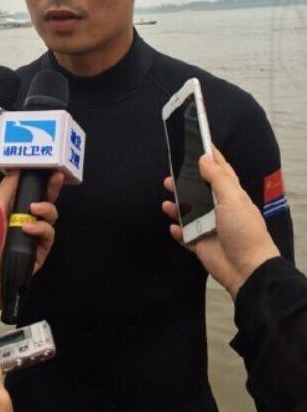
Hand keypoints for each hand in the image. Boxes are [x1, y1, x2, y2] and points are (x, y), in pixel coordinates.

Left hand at [0, 170, 62, 312]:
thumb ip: (5, 190)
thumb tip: (16, 169)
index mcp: (11, 210)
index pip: (30, 192)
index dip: (40, 180)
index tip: (48, 167)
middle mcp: (24, 222)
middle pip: (45, 202)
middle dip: (52, 189)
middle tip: (57, 177)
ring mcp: (33, 238)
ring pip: (51, 217)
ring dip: (46, 208)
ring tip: (34, 209)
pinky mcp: (39, 253)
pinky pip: (48, 235)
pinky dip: (41, 228)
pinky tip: (28, 228)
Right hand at [162, 146, 279, 298]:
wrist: (246, 269)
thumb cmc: (243, 230)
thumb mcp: (232, 199)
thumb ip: (217, 178)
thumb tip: (204, 158)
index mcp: (231, 195)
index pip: (220, 170)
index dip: (210, 157)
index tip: (198, 142)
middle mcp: (219, 208)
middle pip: (198, 190)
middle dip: (184, 182)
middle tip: (170, 175)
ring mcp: (208, 226)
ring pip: (188, 211)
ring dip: (176, 206)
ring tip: (166, 203)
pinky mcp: (199, 243)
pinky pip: (184, 235)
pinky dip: (177, 231)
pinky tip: (173, 228)